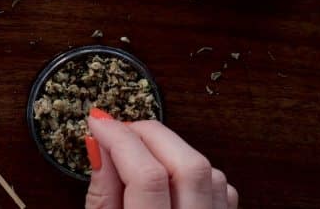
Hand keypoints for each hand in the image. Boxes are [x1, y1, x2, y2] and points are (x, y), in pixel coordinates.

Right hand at [85, 108, 237, 208]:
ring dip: (173, 151)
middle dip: (150, 134)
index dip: (119, 139)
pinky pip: (221, 188)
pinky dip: (195, 172)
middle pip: (188, 165)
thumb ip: (102, 197)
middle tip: (120, 131)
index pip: (147, 176)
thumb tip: (99, 145)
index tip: (98, 123)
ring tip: (140, 154)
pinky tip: (171, 178)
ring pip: (209, 171)